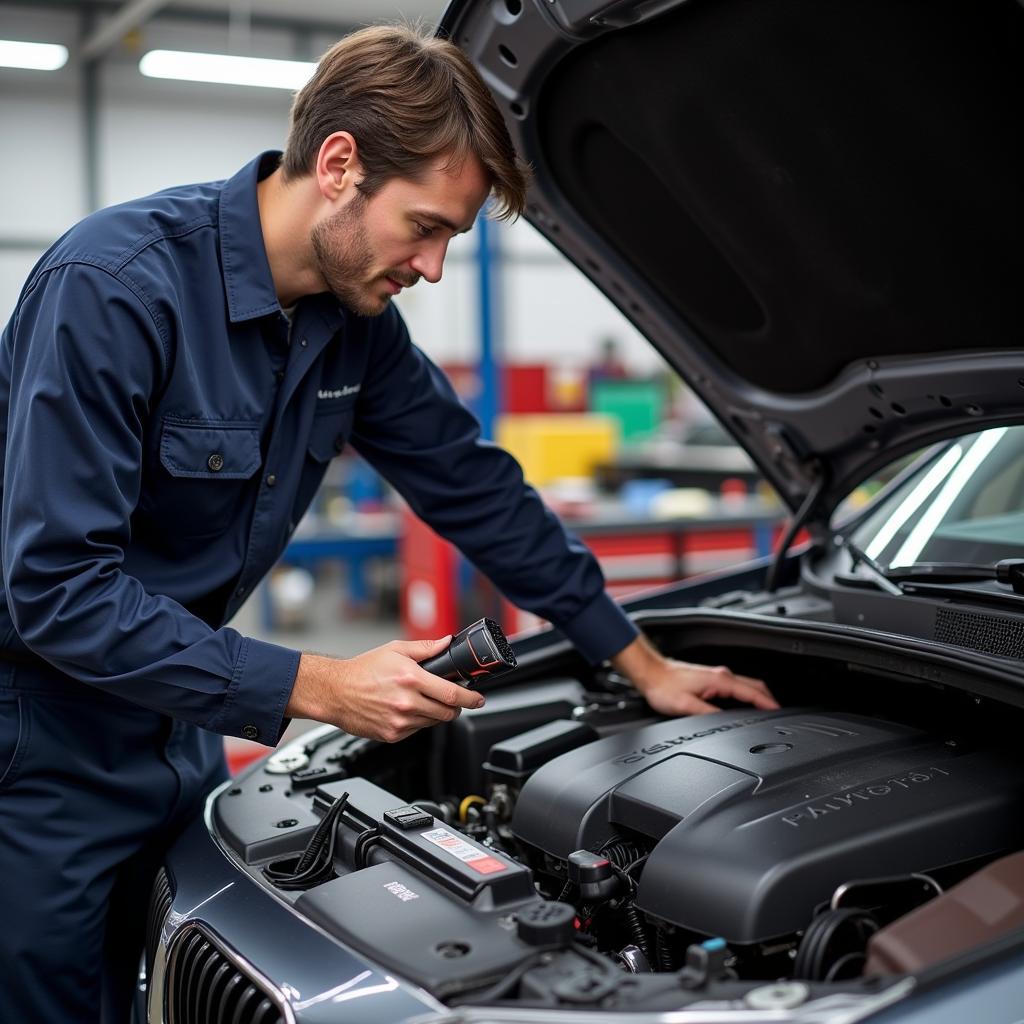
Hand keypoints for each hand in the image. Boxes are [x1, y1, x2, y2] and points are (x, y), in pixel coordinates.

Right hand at [287, 636, 485, 742]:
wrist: (335, 692)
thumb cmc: (362, 670)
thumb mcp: (395, 650)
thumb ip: (425, 648)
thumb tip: (446, 642)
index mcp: (411, 679)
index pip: (453, 694)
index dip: (471, 698)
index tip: (479, 698)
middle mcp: (407, 702)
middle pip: (448, 712)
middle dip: (456, 707)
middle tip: (453, 699)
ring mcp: (400, 721)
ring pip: (434, 722)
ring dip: (436, 713)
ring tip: (422, 700)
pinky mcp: (392, 735)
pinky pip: (417, 730)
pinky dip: (418, 721)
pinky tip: (406, 709)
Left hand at [610, 635, 777, 716]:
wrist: (650, 673)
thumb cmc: (663, 686)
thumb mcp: (686, 706)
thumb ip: (708, 714)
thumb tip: (726, 723)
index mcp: (720, 680)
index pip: (752, 692)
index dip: (768, 704)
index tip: (780, 712)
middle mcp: (721, 675)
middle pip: (754, 686)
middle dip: (769, 699)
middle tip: (779, 713)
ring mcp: (716, 676)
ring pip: (746, 685)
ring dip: (758, 697)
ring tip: (766, 711)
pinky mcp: (710, 679)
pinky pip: (737, 686)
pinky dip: (747, 695)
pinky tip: (745, 704)